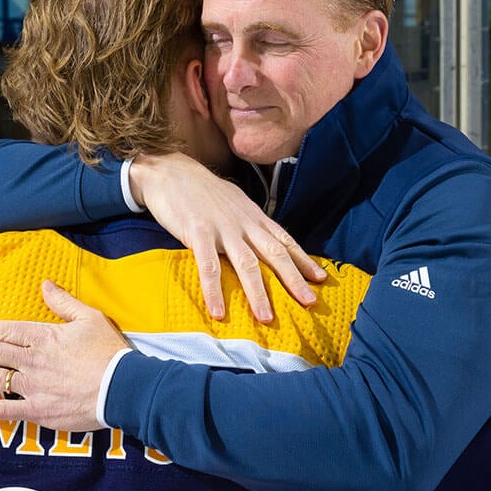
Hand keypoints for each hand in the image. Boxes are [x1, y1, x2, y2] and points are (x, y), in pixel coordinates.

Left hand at [0, 280, 130, 431]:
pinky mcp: (38, 410)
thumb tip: (45, 285)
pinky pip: (4, 410)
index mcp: (44, 336)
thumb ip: (64, 302)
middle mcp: (32, 361)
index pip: (5, 330)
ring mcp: (33, 387)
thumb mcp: (90, 318)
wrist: (123, 388)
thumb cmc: (109, 352)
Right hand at [130, 152, 324, 322]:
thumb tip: (263, 242)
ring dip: (258, 293)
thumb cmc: (202, 191)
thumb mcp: (234, 203)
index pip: (284, 240)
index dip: (303, 260)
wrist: (170, 171)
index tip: (320, 279)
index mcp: (253, 216)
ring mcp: (222, 228)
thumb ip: (249, 223)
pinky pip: (208, 266)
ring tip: (266, 318)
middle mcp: (244, 223)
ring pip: (246, 264)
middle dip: (293, 279)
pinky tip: (218, 312)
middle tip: (309, 302)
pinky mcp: (198, 233)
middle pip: (274, 253)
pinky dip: (214, 291)